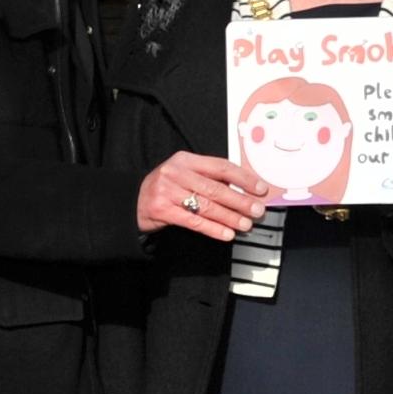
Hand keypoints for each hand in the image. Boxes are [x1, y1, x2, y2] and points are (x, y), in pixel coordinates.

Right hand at [137, 150, 274, 240]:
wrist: (132, 201)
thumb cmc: (165, 187)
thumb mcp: (184, 174)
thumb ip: (208, 177)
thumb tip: (243, 189)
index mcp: (185, 159)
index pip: (221, 166)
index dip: (243, 178)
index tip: (260, 188)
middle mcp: (176, 173)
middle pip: (216, 188)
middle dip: (240, 201)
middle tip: (257, 210)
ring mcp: (168, 192)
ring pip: (206, 206)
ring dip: (230, 217)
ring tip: (246, 224)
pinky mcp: (163, 211)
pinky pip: (194, 222)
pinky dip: (213, 229)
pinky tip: (226, 234)